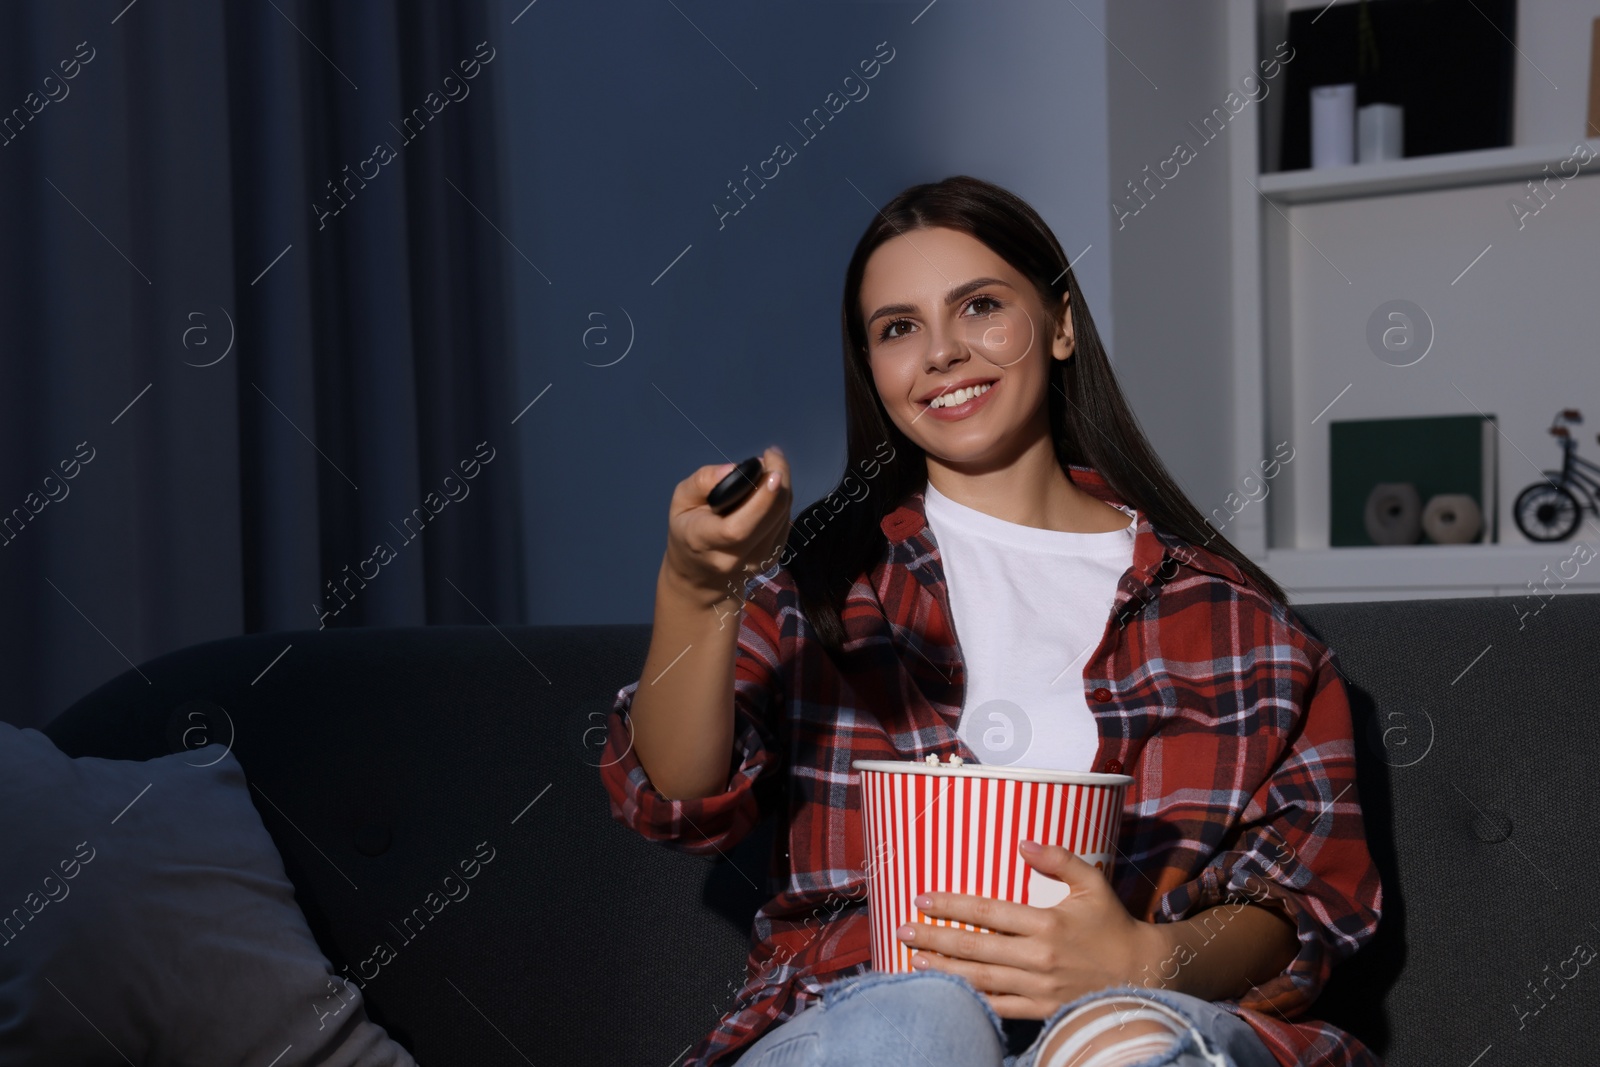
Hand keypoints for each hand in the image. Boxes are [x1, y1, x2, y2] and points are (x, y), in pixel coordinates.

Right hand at [660, 446, 790, 606]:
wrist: (700, 577)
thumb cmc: (687, 532)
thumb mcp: (680, 501)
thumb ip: (703, 482)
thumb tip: (735, 468)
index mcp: (704, 542)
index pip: (738, 528)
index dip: (761, 500)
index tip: (771, 472)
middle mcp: (734, 557)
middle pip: (770, 517)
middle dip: (778, 479)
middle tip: (772, 455)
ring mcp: (757, 561)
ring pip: (782, 516)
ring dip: (782, 486)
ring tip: (769, 468)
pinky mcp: (773, 558)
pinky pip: (784, 521)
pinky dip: (781, 500)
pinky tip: (769, 489)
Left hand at [894, 840, 1162, 1019]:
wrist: (1144, 975)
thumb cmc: (1113, 925)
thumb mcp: (1092, 883)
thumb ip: (1058, 859)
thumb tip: (1022, 842)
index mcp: (1047, 923)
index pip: (986, 913)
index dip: (950, 906)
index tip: (921, 900)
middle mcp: (1038, 957)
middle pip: (975, 948)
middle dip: (934, 938)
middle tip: (902, 930)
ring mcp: (1039, 987)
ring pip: (981, 980)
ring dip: (944, 969)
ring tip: (913, 959)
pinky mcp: (1042, 1009)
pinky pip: (1000, 1007)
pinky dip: (972, 1001)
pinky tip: (949, 992)